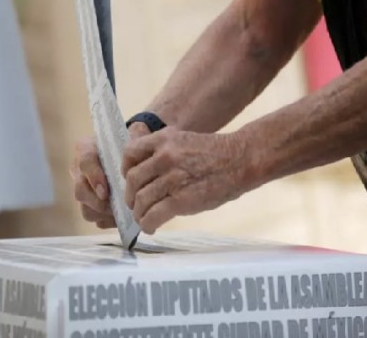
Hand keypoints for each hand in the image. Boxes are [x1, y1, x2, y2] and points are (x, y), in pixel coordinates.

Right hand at [70, 123, 150, 228]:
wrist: (131, 158)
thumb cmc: (129, 145)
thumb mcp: (133, 136)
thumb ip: (137, 133)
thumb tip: (139, 132)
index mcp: (86, 149)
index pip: (84, 161)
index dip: (93, 177)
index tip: (105, 190)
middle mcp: (79, 170)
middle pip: (80, 190)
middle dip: (98, 202)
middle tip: (115, 207)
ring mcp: (83, 189)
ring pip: (85, 208)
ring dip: (103, 213)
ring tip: (121, 213)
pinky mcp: (90, 204)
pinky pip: (94, 218)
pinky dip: (107, 220)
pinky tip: (121, 217)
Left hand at [122, 127, 242, 233]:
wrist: (240, 160)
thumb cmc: (213, 152)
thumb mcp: (182, 139)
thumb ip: (161, 149)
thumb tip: (142, 163)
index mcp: (163, 140)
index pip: (130, 153)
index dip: (125, 169)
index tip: (129, 180)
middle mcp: (164, 157)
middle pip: (133, 180)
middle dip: (130, 195)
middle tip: (134, 204)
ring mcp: (172, 179)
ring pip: (141, 200)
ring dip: (138, 213)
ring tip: (142, 218)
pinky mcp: (182, 200)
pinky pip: (154, 215)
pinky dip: (147, 224)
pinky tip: (150, 227)